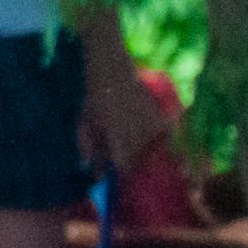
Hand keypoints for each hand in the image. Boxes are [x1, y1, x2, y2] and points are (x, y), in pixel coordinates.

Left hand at [76, 31, 166, 172]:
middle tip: (118, 153)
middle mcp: (137, 135)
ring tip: (127, 132)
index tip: (112, 175)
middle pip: (136, 160)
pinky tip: (142, 125)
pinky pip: (160, 137)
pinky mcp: (162, 119)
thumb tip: (90, 170)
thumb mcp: (85, 122)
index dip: (117, 173)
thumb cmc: (95, 98)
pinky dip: (154, 136)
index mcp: (117, 138)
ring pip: (147, 150)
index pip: (123, 166)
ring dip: (138, 148)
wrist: (113, 71)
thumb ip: (87, 147)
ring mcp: (151, 127)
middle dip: (126, 160)